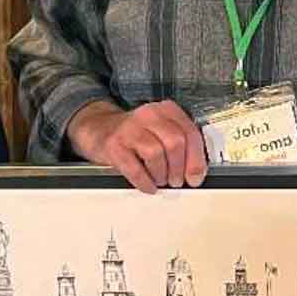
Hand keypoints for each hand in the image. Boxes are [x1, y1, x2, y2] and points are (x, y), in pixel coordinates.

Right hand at [67, 99, 206, 194]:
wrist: (100, 129)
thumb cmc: (136, 134)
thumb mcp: (161, 133)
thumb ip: (182, 147)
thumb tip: (196, 173)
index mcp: (167, 110)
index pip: (190, 133)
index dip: (196, 160)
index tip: (195, 177)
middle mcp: (149, 115)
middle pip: (175, 142)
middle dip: (179, 168)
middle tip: (176, 181)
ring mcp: (129, 128)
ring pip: (156, 153)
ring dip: (161, 175)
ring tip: (160, 180)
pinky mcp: (114, 144)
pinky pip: (135, 168)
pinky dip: (145, 182)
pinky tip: (148, 185)